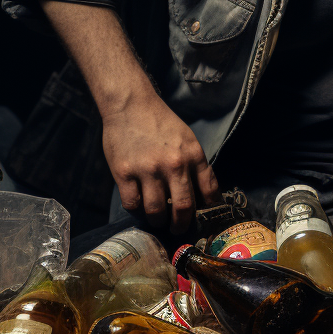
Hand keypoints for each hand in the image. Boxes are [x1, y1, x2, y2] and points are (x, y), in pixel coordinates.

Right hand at [100, 91, 221, 233]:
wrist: (131, 104)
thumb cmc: (160, 122)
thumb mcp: (186, 138)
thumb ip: (194, 164)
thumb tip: (202, 195)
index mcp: (193, 155)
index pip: (208, 191)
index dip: (207, 210)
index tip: (203, 218)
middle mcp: (173, 164)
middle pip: (183, 207)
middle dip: (182, 224)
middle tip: (178, 228)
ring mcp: (148, 169)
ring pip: (156, 210)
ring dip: (158, 220)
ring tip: (157, 219)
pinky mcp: (124, 172)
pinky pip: (132, 203)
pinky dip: (136, 209)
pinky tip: (138, 204)